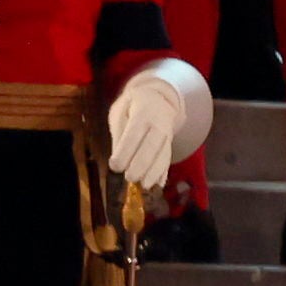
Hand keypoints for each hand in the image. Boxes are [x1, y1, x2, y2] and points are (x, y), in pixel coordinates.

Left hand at [96, 58, 207, 192]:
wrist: (157, 99)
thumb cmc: (132, 107)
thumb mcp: (120, 113)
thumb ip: (119, 134)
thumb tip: (117, 158)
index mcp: (143, 113)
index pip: (134, 134)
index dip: (125, 151)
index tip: (115, 166)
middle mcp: (159, 125)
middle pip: (152, 147)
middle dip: (141, 165)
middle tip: (130, 178)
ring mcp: (168, 136)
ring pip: (163, 155)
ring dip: (154, 172)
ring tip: (145, 186)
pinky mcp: (170, 145)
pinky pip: (168, 159)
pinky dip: (163, 172)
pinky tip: (158, 184)